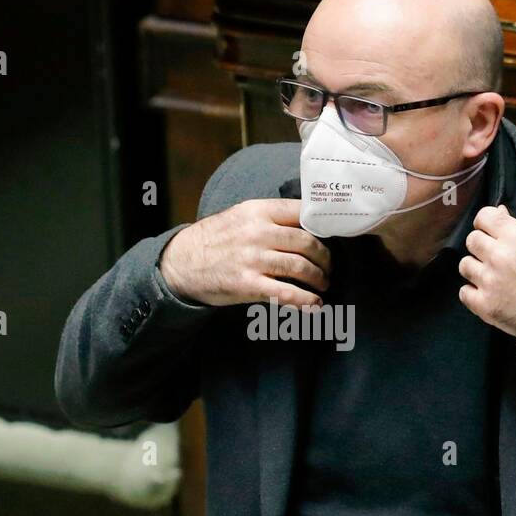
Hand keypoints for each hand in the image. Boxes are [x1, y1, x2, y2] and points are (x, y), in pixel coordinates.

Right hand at [159, 199, 330, 307]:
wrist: (182, 263)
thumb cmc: (214, 240)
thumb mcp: (239, 216)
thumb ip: (270, 217)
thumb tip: (308, 225)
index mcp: (257, 210)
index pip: (301, 211)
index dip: (323, 225)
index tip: (334, 236)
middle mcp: (257, 232)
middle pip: (307, 242)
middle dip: (325, 258)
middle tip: (328, 267)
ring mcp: (253, 259)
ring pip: (301, 268)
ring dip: (319, 279)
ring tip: (322, 284)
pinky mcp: (248, 284)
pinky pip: (286, 293)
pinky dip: (306, 301)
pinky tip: (314, 305)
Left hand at [459, 204, 515, 337]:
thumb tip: (500, 212)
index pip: (484, 217)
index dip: (486, 222)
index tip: (490, 231)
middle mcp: (498, 256)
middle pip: (472, 240)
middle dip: (481, 245)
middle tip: (493, 256)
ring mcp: (489, 282)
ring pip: (465, 265)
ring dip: (476, 268)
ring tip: (491, 276)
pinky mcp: (485, 305)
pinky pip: (464, 292)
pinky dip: (473, 293)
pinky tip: (487, 293)